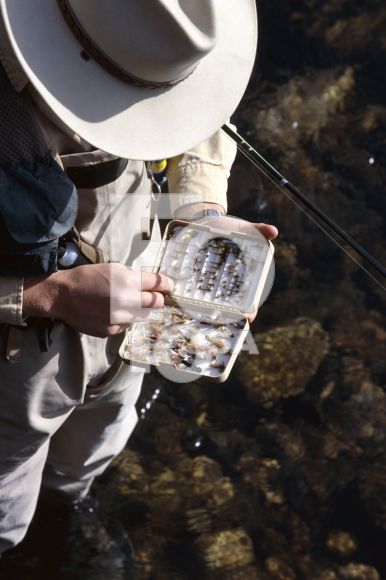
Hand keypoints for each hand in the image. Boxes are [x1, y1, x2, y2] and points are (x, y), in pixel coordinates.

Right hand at [23, 263, 173, 337]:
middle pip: (156, 302)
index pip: (158, 284)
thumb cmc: (86, 277)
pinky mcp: (112, 330)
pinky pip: (127, 325)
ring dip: (140, 309)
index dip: (166, 284)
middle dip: (157, 298)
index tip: (169, 286)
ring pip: (143, 315)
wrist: (62, 296)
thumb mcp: (112, 268)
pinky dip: (125, 318)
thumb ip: (132, 275)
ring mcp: (120, 318)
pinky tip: (112, 311)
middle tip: (153, 296)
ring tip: (126, 303)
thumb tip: (149, 281)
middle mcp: (126, 300)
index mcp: (127, 281)